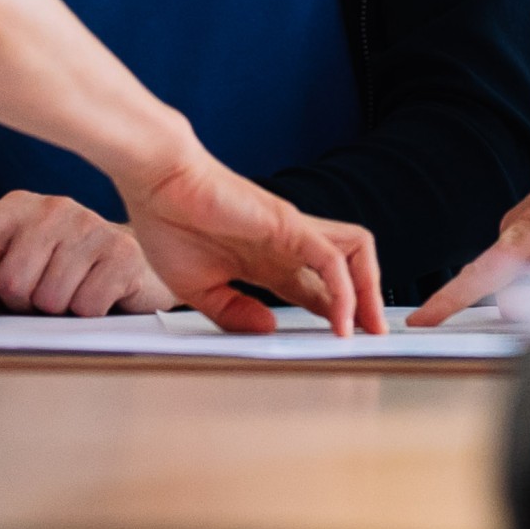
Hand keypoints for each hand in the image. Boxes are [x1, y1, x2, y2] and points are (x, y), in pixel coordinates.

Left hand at [0, 192, 172, 320]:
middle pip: (11, 280)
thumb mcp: (18, 274)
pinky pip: (86, 305)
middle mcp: (51, 207)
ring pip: (49, 297)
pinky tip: (99, 295)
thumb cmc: (65, 270)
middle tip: (43, 298)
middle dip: (23, 304)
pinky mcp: (121, 250)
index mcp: (16, 208)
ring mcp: (89, 224)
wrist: (131, 264)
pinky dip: (88, 314)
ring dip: (58, 311)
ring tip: (72, 294)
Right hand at [116, 146, 383, 336]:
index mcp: (266, 261)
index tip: (343, 346)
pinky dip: (344, 291)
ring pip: (355, 255)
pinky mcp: (290, 226)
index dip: (334, 317)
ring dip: (369, 292)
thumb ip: (232, 312)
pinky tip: (340, 322)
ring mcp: (293, 233)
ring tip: (369, 329)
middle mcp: (287, 246)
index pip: (317, 291)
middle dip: (366, 306)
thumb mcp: (198, 288)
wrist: (157, 182)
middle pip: (347, 272)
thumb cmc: (168, 222)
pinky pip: (332, 260)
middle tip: (373, 339)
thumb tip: (267, 329)